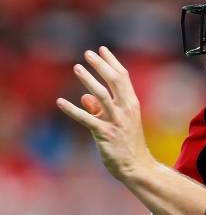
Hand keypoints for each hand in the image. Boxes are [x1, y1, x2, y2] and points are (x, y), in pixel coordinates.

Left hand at [57, 47, 154, 180]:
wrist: (136, 166)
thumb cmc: (127, 143)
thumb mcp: (117, 122)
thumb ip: (100, 109)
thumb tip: (84, 97)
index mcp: (131, 103)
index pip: (123, 77)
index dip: (112, 62)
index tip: (102, 49)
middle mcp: (126, 109)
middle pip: (115, 81)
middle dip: (101, 65)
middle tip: (88, 53)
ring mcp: (116, 121)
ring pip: (102, 95)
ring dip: (89, 80)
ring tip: (77, 67)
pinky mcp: (105, 134)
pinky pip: (87, 119)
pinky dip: (73, 110)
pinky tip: (60, 102)